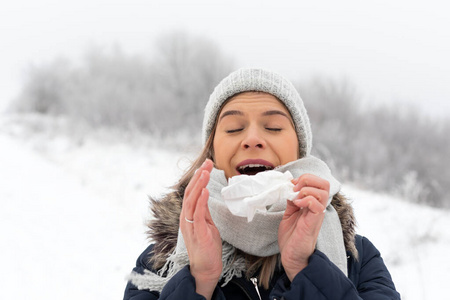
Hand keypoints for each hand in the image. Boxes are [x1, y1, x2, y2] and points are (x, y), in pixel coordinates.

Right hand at [179, 159, 221, 298]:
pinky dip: (201, 201)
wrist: (206, 268)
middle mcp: (186, 218)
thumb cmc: (207, 247)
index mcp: (188, 215)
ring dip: (199, 185)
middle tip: (208, 163)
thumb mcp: (207, 224)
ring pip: (192, 200)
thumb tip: (205, 195)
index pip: (192, 192)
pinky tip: (205, 190)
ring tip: (205, 172)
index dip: (198, 177)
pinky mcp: (197, 233)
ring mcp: (190, 225)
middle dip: (199, 176)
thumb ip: (204, 211)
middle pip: (190, 193)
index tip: (207, 165)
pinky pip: (197, 214)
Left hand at [278, 174, 329, 281]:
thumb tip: (289, 187)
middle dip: (308, 179)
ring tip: (296, 197)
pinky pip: (317, 204)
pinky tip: (297, 205)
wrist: (291, 256)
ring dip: (306, 189)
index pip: (318, 182)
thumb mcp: (289, 213)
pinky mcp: (314, 222)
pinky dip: (306, 199)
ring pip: (323, 191)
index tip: (291, 185)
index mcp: (312, 204)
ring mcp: (317, 214)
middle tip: (295, 188)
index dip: (305, 178)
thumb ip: (291, 200)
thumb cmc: (291, 237)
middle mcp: (318, 207)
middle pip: (324, 183)